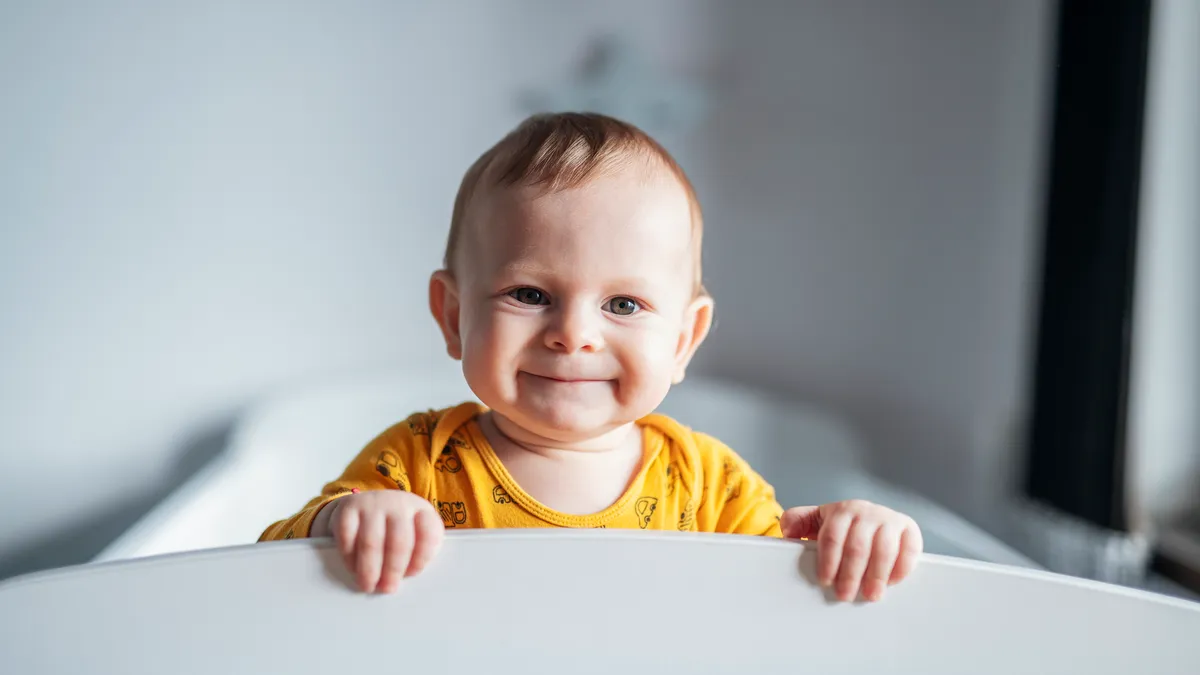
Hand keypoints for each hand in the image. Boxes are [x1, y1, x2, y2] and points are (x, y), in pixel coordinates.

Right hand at [316, 490, 444, 592]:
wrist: (364, 504)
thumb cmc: (394, 527)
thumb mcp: (414, 532)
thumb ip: (417, 552)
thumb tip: (407, 580)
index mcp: (421, 510)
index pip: (428, 534)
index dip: (421, 558)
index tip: (411, 575)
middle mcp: (398, 504)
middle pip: (399, 541)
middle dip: (393, 570)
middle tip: (387, 588)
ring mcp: (373, 504)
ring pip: (371, 542)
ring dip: (369, 569)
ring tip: (368, 586)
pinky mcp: (349, 508)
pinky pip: (348, 537)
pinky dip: (350, 558)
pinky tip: (353, 569)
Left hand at [780, 500, 921, 601]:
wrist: (874, 518)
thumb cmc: (842, 527)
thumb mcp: (818, 520)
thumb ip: (799, 522)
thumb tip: (787, 530)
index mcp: (842, 510)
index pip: (833, 536)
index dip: (828, 560)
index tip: (825, 580)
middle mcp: (867, 511)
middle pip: (857, 546)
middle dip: (850, 574)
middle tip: (844, 595)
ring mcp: (890, 520)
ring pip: (883, 549)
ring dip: (876, 575)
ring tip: (870, 596)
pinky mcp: (910, 530)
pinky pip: (909, 550)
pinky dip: (901, 568)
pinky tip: (891, 583)